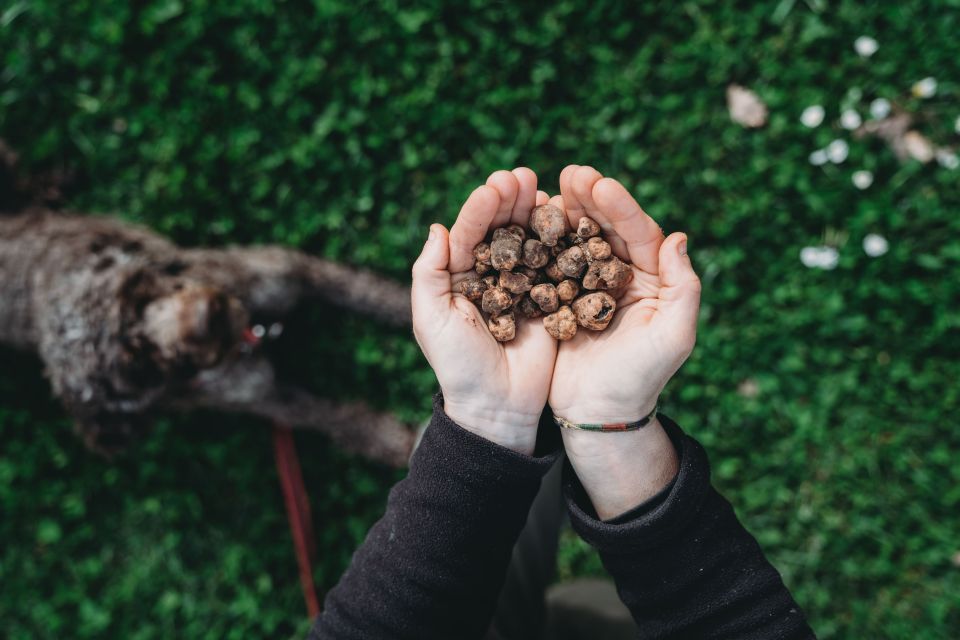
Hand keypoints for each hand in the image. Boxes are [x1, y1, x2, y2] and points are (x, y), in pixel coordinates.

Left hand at [411, 169, 556, 454]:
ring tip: (542, 188)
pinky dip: (561, 241)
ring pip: (529, 242)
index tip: (495, 186)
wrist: (497, 408)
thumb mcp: (432, 320)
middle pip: (500, 230)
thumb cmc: (458, 366)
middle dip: (510, 202)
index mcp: (459, 279)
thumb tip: (437, 227)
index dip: (480, 209)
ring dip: (535, 213)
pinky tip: (566, 218)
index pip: (468, 234)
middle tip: (522, 176)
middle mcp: (491, 277)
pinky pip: (555, 265)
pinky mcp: (549, 301)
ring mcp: (522, 287)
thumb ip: (429, 273)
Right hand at [548, 165, 701, 517]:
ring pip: (577, 238)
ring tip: (548, 188)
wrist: (599, 417)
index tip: (598, 183)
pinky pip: (551, 263)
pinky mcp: (560, 299)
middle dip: (589, 198)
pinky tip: (528, 222)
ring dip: (564, 212)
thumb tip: (678, 238)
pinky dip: (541, 241)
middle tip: (570, 174)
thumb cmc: (641, 380)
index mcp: (652, 280)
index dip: (620, 206)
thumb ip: (683, 288)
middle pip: (606, 227)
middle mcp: (621, 277)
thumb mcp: (673, 337)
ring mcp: (589, 286)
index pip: (638, 233)